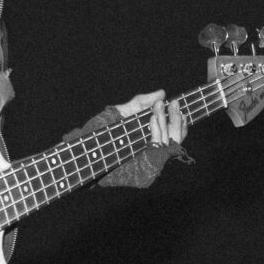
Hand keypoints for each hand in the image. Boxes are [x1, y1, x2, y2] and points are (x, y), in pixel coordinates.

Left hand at [71, 90, 188, 189]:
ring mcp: (149, 163)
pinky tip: (152, 118)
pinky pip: (158, 150)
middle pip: (175, 137)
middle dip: (176, 118)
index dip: (180, 120)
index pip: (173, 133)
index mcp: (149, 142)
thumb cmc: (100, 133)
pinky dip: (157, 132)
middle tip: (173, 103)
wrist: (84, 148)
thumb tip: (161, 92)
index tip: (176, 103)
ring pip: (169, 142)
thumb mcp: (122, 113)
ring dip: (166, 122)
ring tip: (158, 107)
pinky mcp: (144, 171)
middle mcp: (152, 153)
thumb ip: (140, 103)